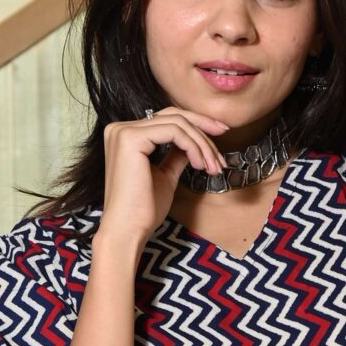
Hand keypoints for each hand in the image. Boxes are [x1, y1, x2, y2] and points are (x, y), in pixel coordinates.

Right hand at [94, 110, 229, 260]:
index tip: (220, 138)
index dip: (196, 125)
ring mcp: (124, 131)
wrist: (128, 231)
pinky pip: (174, 132)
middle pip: (173, 115)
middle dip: (204, 127)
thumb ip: (176, 154)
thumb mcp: (165, 175)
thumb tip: (194, 142)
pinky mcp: (131, 139)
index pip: (167, 119)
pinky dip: (194, 146)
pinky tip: (200, 165)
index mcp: (126, 135)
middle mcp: (120, 128)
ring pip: (178, 123)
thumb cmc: (144, 210)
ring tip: (213, 167)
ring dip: (202, 144)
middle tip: (225, 142)